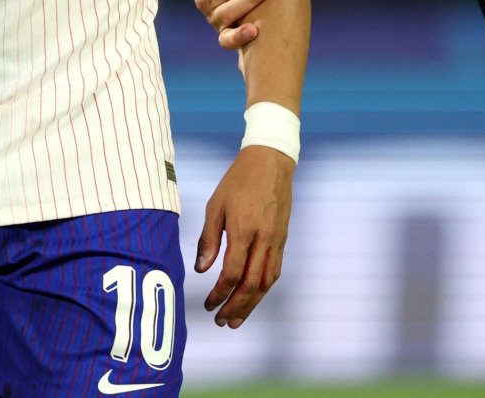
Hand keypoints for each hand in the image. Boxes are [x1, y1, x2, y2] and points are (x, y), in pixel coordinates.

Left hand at [194, 145, 293, 326]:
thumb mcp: (216, 205)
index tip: (209, 305)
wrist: (271, 161)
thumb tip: (201, 269)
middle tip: (222, 322)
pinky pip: (275, 270)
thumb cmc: (239, 180)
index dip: (220, 293)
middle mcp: (263, 239)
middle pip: (252, 284)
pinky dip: (263, 288)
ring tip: (237, 319)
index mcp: (244, 230)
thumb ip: (209, 238)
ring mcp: (276, 240)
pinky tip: (253, 296)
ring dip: (252, 304)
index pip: (233, 273)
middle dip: (236, 307)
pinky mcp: (282, 238)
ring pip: (267, 281)